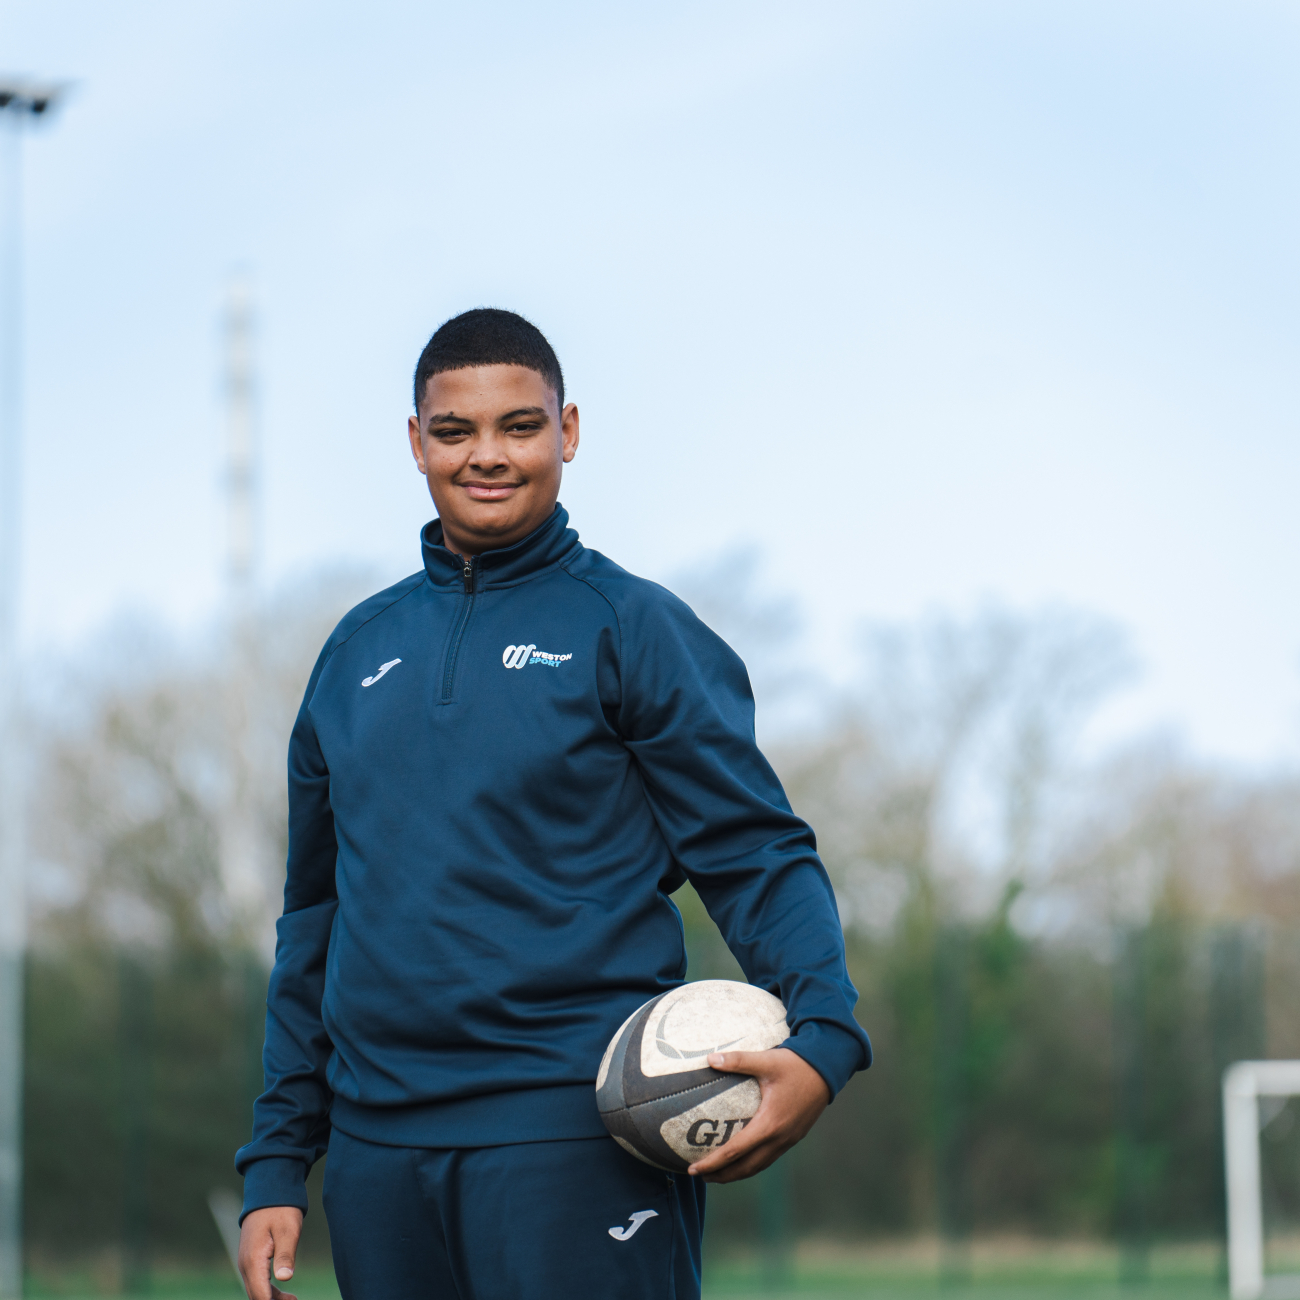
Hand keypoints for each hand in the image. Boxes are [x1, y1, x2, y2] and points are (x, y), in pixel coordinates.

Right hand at [238, 1206, 303, 1299]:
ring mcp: (247, 1262)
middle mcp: (245, 1265)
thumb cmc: (281, 1209)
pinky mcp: (251, 1259)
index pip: (260, 1295)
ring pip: (256, 1291)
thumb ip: (285, 1255)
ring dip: (272, 1299)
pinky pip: (257, 1282)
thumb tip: (285, 1279)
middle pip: (256, 1296)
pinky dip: (268, 1291)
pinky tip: (283, 1293)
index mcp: (253, 1260)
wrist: (269, 1191)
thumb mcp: (288, 1230)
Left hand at [686, 1046, 830, 1182]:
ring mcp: (788, 1140)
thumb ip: (737, 1061)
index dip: (713, 1162)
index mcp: (769, 1124)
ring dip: (738, 1173)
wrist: (827, 1069)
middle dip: (722, 1175)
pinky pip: (769, 1158)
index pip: (735, 1151)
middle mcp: (779, 1138)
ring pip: (759, 1165)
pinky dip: (753, 1164)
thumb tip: (710, 1059)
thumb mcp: (766, 1060)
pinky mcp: (794, 1136)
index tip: (693, 1169)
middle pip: (747, 1167)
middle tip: (700, 1175)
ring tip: (718, 1173)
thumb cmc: (796, 1065)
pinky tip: (744, 1158)